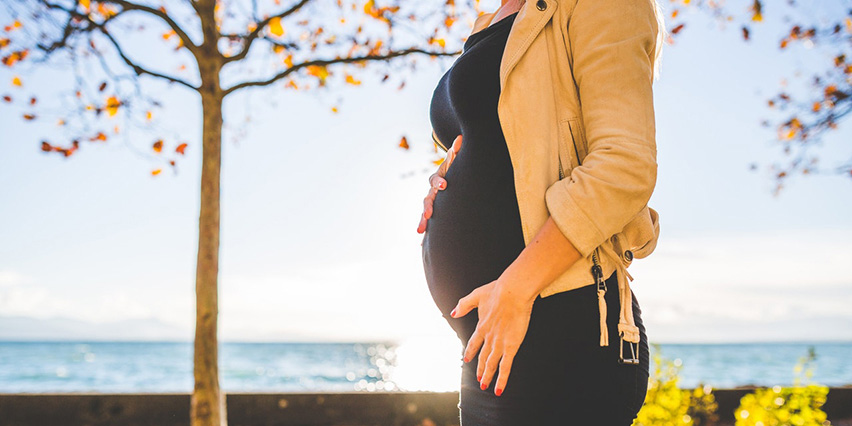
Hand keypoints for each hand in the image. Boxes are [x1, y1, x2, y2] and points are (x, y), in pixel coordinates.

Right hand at [417, 134, 462, 233]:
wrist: (447, 181)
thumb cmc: (453, 171)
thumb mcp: (455, 162)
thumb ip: (456, 152)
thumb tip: (460, 137)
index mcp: (438, 179)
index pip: (436, 179)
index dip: (440, 182)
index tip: (445, 185)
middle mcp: (432, 192)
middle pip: (427, 199)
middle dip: (427, 207)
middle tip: (428, 215)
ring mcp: (431, 204)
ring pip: (425, 213)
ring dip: (422, 222)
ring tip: (420, 232)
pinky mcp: (433, 215)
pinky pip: (429, 224)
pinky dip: (426, 233)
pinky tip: (421, 245)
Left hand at [450, 277, 534, 395]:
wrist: (512, 292)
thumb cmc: (498, 291)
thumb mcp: (477, 295)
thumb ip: (464, 305)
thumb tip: (453, 313)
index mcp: (481, 326)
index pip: (474, 343)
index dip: (471, 352)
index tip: (467, 359)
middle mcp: (488, 337)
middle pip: (483, 357)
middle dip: (479, 368)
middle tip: (478, 378)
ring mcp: (499, 344)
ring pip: (491, 365)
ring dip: (487, 376)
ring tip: (484, 385)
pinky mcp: (511, 347)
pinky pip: (505, 367)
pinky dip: (501, 379)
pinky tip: (498, 389)